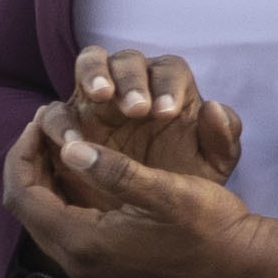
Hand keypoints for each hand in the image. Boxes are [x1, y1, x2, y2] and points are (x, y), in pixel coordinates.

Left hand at [6, 106, 277, 277]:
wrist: (240, 269)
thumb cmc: (210, 226)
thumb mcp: (166, 191)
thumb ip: (115, 170)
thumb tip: (69, 149)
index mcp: (86, 243)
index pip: (24, 196)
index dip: (22, 154)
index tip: (40, 119)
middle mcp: (79, 266)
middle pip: (27, 209)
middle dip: (29, 165)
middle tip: (45, 127)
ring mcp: (91, 274)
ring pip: (44, 221)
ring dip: (45, 183)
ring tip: (62, 144)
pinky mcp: (105, 274)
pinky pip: (64, 232)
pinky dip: (63, 201)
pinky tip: (83, 176)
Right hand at [60, 47, 245, 178]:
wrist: (151, 217)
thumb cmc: (186, 186)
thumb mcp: (212, 169)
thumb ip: (222, 139)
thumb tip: (213, 107)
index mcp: (168, 89)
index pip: (168, 70)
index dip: (167, 86)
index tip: (167, 113)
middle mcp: (130, 86)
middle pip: (126, 60)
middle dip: (129, 79)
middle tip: (136, 109)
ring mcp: (95, 101)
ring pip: (88, 66)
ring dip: (92, 79)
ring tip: (100, 103)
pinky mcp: (66, 124)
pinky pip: (54, 111)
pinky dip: (57, 121)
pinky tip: (69, 143)